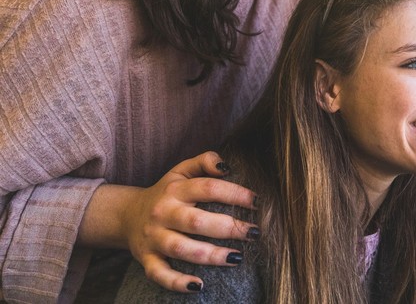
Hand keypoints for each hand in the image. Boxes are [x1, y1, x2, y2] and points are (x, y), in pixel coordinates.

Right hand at [81, 151, 257, 292]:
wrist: (126, 215)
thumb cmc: (166, 192)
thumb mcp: (182, 170)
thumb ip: (205, 161)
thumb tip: (226, 166)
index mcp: (176, 190)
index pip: (208, 188)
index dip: (235, 194)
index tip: (257, 202)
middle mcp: (164, 213)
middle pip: (197, 221)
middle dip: (228, 228)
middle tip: (253, 233)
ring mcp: (154, 237)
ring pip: (182, 249)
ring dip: (211, 256)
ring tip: (237, 257)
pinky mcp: (147, 259)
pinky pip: (160, 274)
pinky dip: (177, 282)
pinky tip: (199, 286)